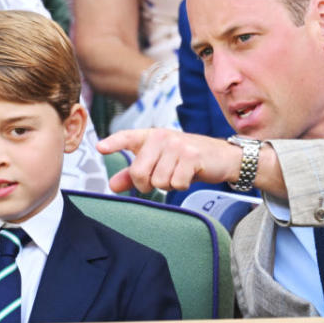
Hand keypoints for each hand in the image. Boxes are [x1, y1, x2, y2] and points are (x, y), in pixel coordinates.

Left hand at [97, 129, 242, 193]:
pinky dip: (182, 186)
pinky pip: (176, 184)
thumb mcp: (160, 164)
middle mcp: (162, 137)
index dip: (113, 143)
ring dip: (168, 185)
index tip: (100, 148)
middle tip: (161, 179)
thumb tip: (112, 186)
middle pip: (139, 172)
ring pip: (158, 181)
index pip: (128, 137)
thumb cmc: (188, 160)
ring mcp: (177, 145)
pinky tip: (190, 175)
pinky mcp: (192, 156)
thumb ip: (134, 174)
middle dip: (147, 184)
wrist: (223, 157)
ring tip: (179, 173)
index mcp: (152, 136)